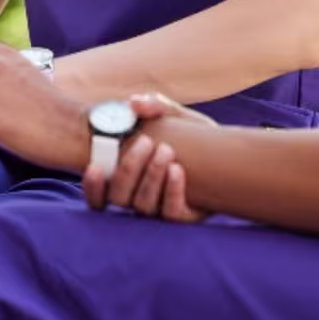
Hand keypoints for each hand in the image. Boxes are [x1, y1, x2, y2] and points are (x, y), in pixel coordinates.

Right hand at [83, 93, 215, 222]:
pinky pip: (172, 215)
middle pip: (120, 198)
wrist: (225, 154)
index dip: (93, 187)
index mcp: (126, 180)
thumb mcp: (171, 116)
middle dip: (129, 169)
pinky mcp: (184, 216)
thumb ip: (153, 106)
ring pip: (144, 206)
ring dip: (152, 177)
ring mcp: (160, 210)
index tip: (95, 166)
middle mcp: (138, 199)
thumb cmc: (187, 134)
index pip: (99, 197)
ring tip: (167, 150)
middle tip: (146, 142)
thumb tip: (133, 103)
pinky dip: (172, 192)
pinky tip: (178, 170)